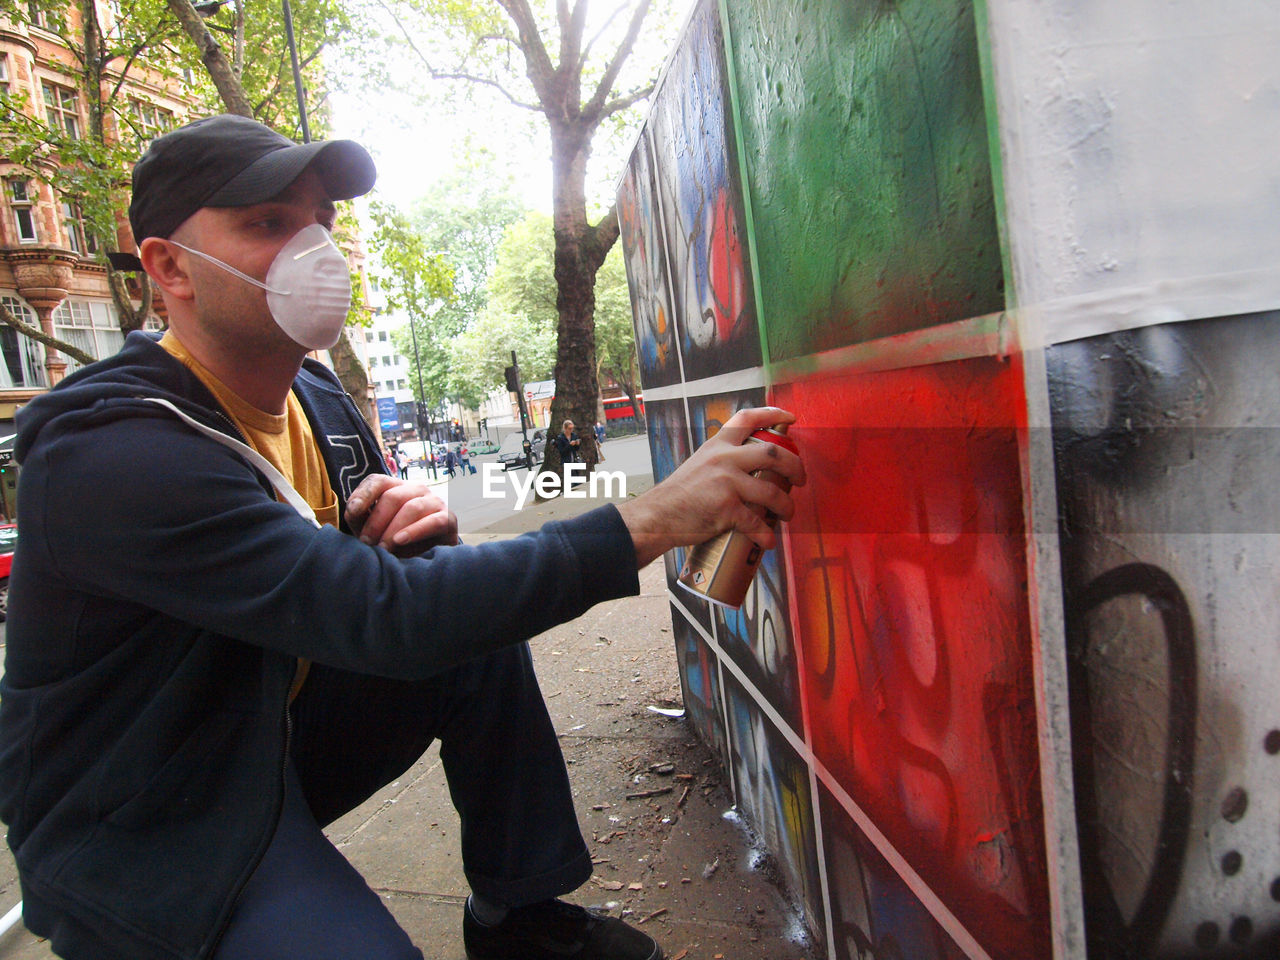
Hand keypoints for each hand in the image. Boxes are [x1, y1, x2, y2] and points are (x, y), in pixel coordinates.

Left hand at [344, 474, 458, 555]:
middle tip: (367, 543)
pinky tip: (400, 541)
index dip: (363, 494)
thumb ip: (359, 518)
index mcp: (395, 488)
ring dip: (393, 529)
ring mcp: (434, 501)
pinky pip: (433, 521)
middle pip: (392, 496)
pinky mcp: (448, 519)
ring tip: (383, 548)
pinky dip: (415, 531)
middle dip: (376, 521)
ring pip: (412, 507)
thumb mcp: (372, 530)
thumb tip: (353, 510)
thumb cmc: (395, 542)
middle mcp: (416, 490)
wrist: (427, 559)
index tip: (352, 512)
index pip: (377, 481)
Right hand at [615, 406, 804, 567]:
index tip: (790, 418)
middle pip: (773, 454)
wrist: (657, 517)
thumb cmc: (678, 495)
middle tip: (800, 479)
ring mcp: (726, 483)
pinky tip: (769, 541)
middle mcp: (723, 459)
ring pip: (772, 492)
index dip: (772, 414)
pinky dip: (766, 534)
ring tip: (787, 514)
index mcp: (717, 445)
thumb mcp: (699, 464)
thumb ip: (722, 461)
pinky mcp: (726, 509)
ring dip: (786, 506)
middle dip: (795, 466)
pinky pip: (757, 523)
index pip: (747, 418)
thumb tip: (750, 469)